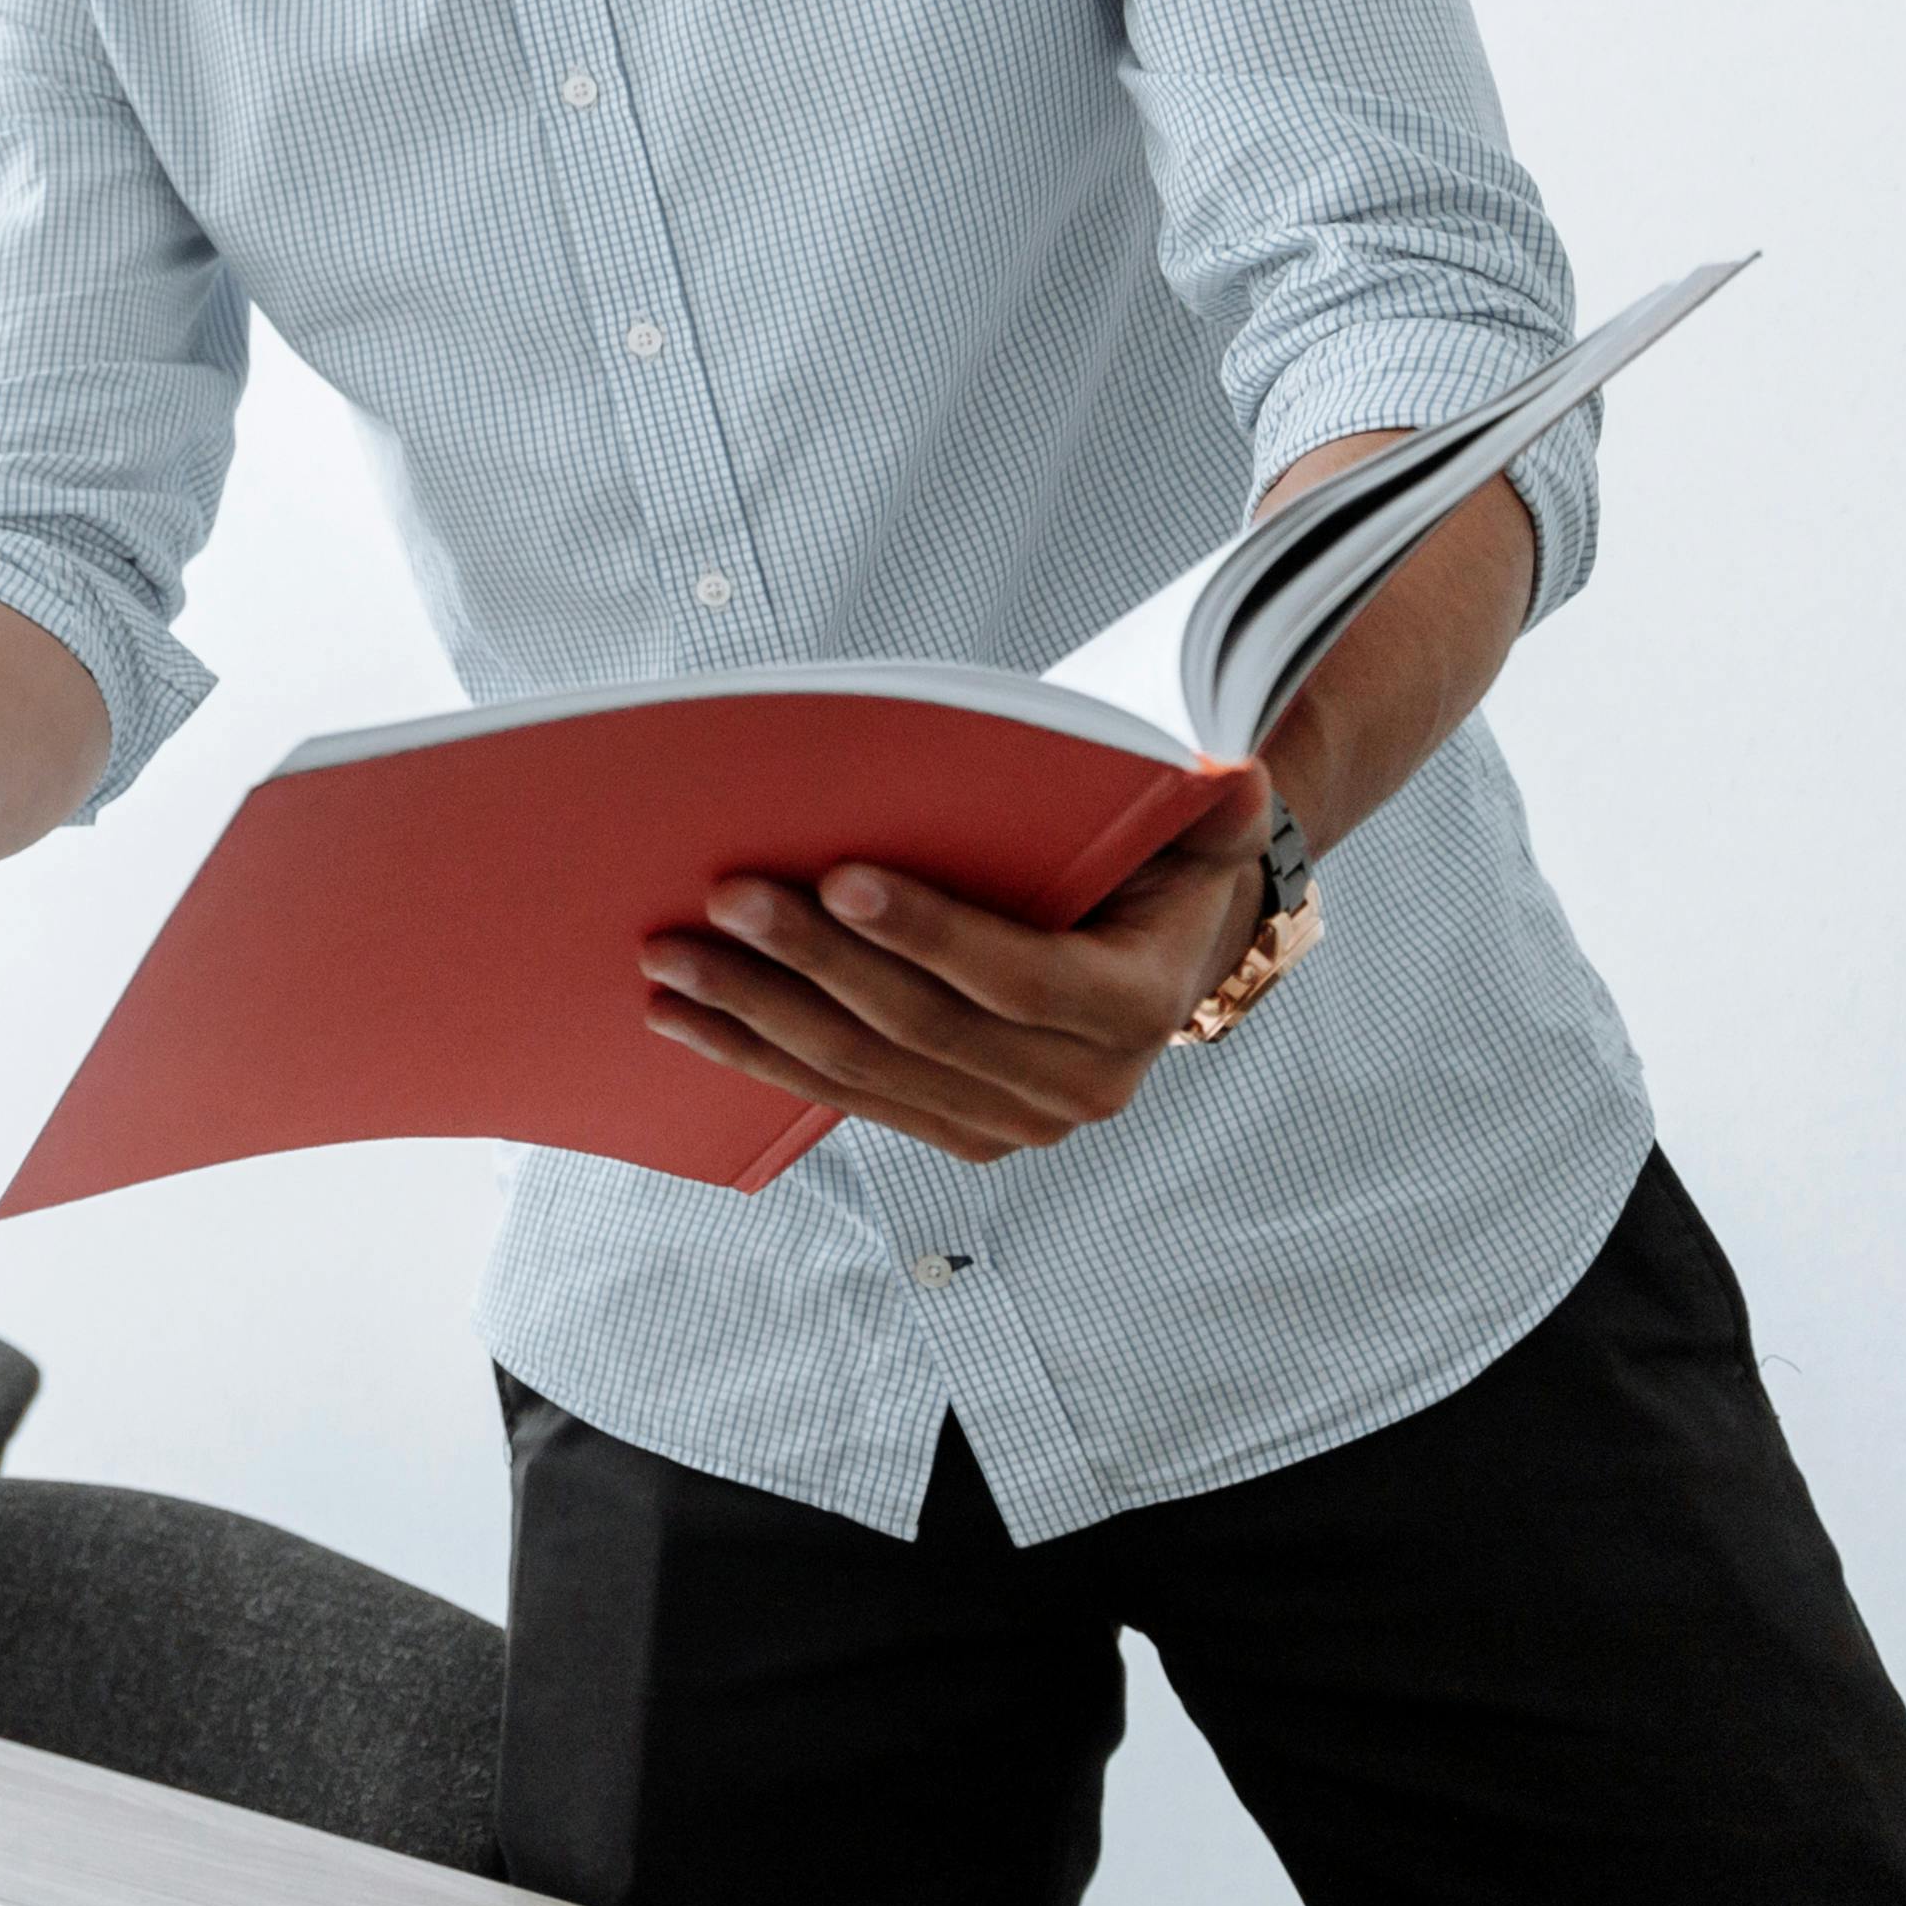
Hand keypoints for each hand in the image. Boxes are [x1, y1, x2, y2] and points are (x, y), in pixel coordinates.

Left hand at [639, 767, 1273, 1161]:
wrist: (1157, 950)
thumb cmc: (1157, 868)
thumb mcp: (1198, 830)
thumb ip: (1216, 807)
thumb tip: (1235, 776)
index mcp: (1134, 1008)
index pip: (1016, 977)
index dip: (929, 932)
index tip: (839, 878)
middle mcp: (1077, 1086)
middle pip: (919, 1025)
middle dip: (810, 964)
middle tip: (719, 896)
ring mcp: (1010, 1122)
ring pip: (865, 1071)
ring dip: (757, 1017)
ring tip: (670, 961)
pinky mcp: (954, 1129)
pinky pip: (843, 1097)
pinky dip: (758, 1058)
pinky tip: (683, 1021)